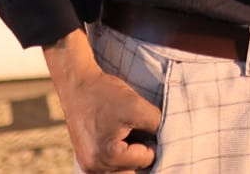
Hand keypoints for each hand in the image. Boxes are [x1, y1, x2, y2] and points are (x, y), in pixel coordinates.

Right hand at [47, 32, 160, 171]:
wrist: (77, 84)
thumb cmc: (105, 93)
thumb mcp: (137, 106)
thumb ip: (158, 124)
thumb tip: (172, 138)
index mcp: (107, 157)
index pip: (146, 160)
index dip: (154, 141)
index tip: (145, 123)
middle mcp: (94, 168)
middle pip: (133, 171)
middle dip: (142, 153)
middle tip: (139, 130)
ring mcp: (88, 165)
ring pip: (123, 170)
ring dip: (132, 156)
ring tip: (130, 134)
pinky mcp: (86, 159)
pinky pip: (110, 166)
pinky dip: (120, 155)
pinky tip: (121, 137)